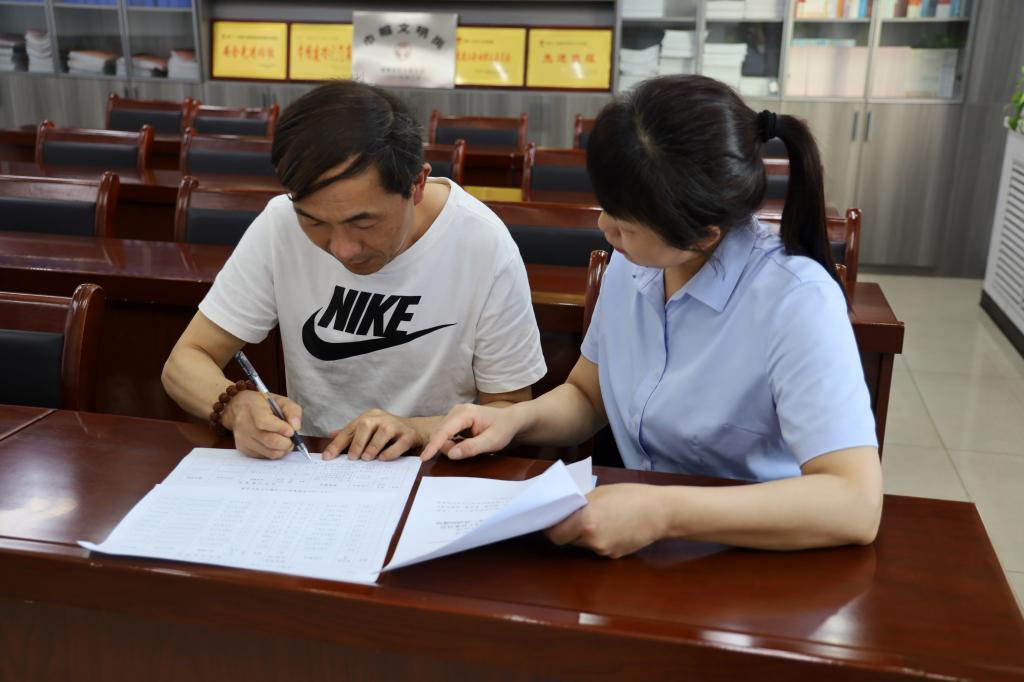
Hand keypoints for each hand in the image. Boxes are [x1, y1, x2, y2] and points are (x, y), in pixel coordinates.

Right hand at [223, 390, 302, 459]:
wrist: (238, 409)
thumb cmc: (262, 404)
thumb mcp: (280, 399)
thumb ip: (292, 410)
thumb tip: (295, 427)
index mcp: (253, 408)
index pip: (265, 422)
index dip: (281, 429)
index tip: (291, 431)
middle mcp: (244, 425)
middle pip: (270, 441)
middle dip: (287, 442)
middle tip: (292, 438)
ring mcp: (243, 439)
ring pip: (270, 452)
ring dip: (283, 449)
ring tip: (286, 441)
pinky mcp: (244, 449)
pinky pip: (265, 456)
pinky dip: (274, 452)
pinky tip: (275, 443)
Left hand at [323, 409, 423, 460]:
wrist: (418, 430)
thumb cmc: (389, 432)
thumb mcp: (370, 430)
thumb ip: (353, 433)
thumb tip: (331, 435)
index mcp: (370, 416)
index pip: (351, 429)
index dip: (338, 443)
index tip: (327, 457)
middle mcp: (382, 418)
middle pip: (366, 425)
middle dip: (357, 442)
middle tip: (352, 457)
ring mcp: (397, 426)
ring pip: (383, 432)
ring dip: (373, 446)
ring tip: (366, 458)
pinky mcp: (409, 435)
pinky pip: (400, 443)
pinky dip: (391, 452)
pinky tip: (383, 459)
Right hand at [420, 403, 523, 461]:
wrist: (510, 420)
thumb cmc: (503, 429)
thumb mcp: (492, 441)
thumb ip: (472, 448)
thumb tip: (451, 454)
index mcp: (465, 413)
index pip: (444, 431)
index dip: (433, 445)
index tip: (424, 458)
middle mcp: (456, 411)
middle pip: (440, 433)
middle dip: (446, 448)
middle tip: (466, 453)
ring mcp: (454, 414)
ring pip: (441, 434)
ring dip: (449, 446)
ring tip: (470, 446)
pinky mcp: (454, 420)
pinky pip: (445, 434)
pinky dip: (450, 443)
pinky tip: (464, 444)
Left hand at [545, 484, 668, 557]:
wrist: (661, 512)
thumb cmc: (631, 496)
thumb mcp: (600, 493)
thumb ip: (580, 504)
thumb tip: (565, 511)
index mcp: (585, 522)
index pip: (555, 533)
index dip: (550, 526)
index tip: (551, 518)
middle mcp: (592, 541)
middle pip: (567, 540)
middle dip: (566, 529)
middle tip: (571, 516)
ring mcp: (603, 551)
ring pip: (583, 544)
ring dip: (583, 534)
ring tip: (598, 518)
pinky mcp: (614, 556)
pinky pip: (598, 547)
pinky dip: (599, 538)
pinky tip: (612, 526)